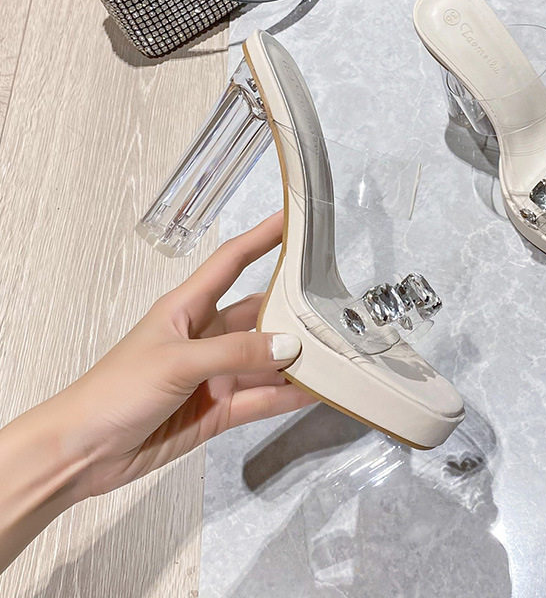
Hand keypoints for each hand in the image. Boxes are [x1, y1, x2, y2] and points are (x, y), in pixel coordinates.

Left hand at [60, 210, 315, 497]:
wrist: (82, 452)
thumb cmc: (115, 391)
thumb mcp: (176, 361)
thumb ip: (235, 353)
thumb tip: (289, 347)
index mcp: (187, 308)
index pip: (232, 262)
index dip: (261, 238)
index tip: (292, 220)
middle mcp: (206, 336)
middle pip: (259, 314)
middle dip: (292, 309)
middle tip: (333, 304)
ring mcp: (215, 374)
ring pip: (266, 360)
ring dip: (295, 358)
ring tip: (335, 351)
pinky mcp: (219, 409)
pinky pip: (262, 397)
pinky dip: (287, 395)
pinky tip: (316, 391)